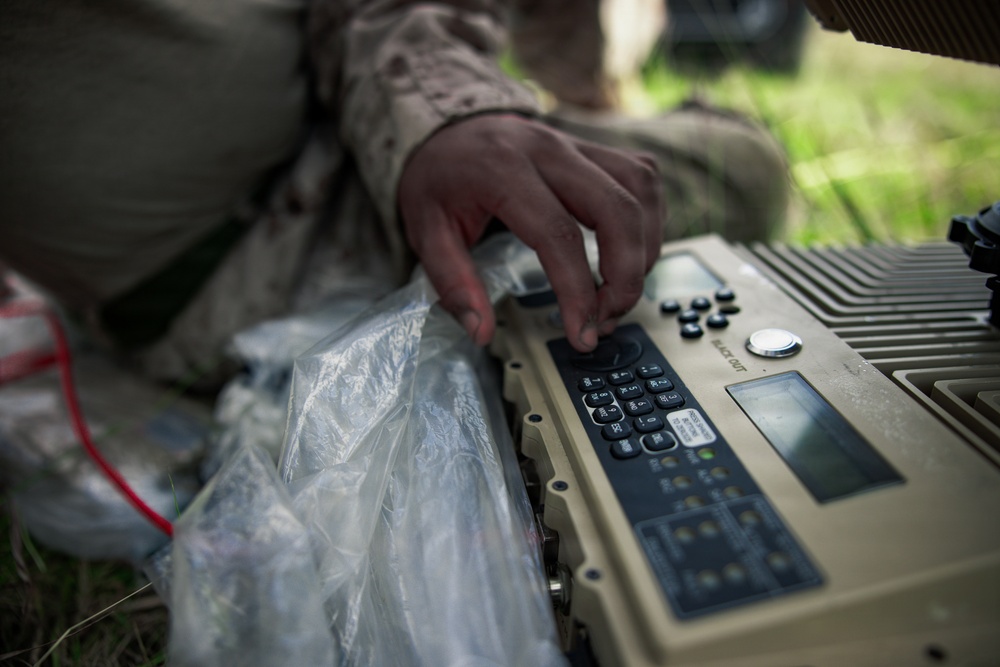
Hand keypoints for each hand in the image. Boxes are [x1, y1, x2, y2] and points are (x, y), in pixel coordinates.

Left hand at [398, 114, 661, 350]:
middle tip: (608, 317)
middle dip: (626, 275)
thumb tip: (481, 332)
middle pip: (616, 209)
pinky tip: (631, 250)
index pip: (559, 235)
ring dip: (645, 248)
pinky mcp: (595, 148)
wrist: (444, 126)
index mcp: (503, 169)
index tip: (582, 334)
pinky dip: (648, 219)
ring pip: (640, 189)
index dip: (578, 292)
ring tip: (620, 290)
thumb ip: (453, 283)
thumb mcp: (425, 232)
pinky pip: (642, 177)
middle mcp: (548, 150)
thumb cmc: (437, 178)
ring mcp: (576, 145)